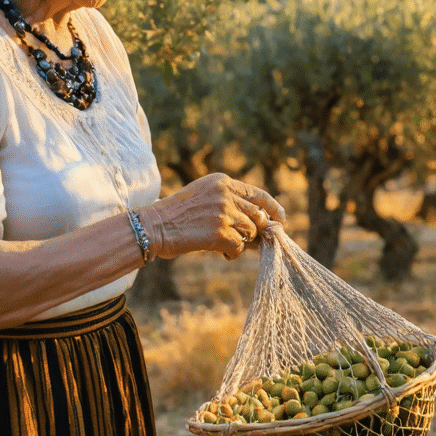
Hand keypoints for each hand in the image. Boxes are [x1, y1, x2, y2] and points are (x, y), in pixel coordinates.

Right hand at [138, 173, 284, 260]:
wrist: (153, 226)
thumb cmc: (177, 215)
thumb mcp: (205, 197)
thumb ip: (230, 204)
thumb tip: (261, 225)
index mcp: (222, 182)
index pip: (258, 194)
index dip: (273, 208)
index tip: (281, 219)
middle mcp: (226, 194)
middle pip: (257, 216)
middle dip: (256, 231)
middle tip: (250, 242)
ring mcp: (224, 213)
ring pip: (250, 232)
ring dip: (241, 243)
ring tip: (224, 245)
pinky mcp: (220, 232)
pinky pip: (239, 248)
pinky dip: (232, 253)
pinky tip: (219, 252)